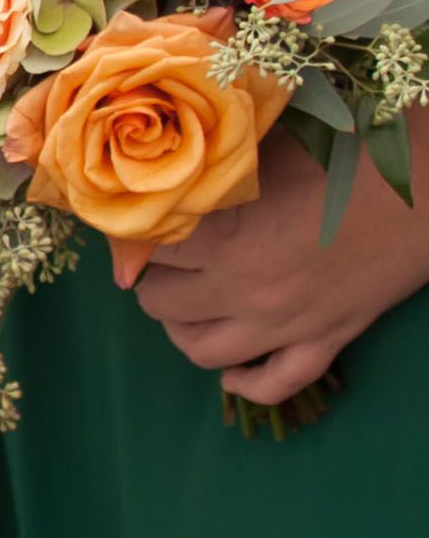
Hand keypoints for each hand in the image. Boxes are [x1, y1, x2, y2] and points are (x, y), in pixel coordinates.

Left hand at [130, 137, 428, 404]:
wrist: (427, 189)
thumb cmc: (346, 157)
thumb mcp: (265, 153)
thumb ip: (211, 174)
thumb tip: (163, 177)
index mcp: (224, 236)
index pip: (145, 252)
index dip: (138, 237)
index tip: (141, 227)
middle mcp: (245, 287)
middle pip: (160, 304)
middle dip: (155, 282)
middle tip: (167, 264)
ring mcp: (285, 322)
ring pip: (202, 351)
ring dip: (184, 330)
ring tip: (188, 307)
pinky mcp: (326, 341)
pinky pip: (275, 384)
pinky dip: (247, 383)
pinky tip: (233, 371)